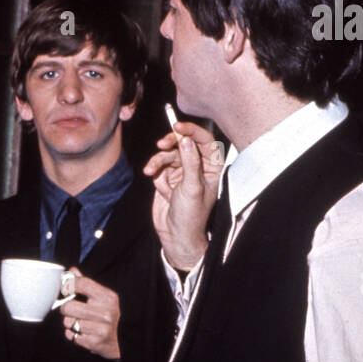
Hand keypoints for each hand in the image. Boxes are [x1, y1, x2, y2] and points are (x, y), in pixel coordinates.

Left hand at [60, 272, 121, 359]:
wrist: (121, 342)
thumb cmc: (107, 316)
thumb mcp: (102, 297)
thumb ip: (86, 283)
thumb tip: (72, 271)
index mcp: (108, 298)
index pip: (82, 283)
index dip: (68, 285)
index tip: (64, 289)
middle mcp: (106, 313)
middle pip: (69, 306)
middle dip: (66, 309)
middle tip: (71, 310)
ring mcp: (101, 329)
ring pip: (68, 322)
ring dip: (70, 323)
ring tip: (80, 323)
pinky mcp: (94, 342)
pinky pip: (71, 335)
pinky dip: (72, 335)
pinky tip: (83, 333)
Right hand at [143, 120, 222, 270]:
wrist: (175, 235)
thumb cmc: (191, 215)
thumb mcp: (192, 187)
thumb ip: (189, 162)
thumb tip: (185, 140)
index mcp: (211, 168)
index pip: (205, 141)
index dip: (192, 130)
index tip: (177, 126)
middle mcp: (197, 167)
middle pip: (184, 143)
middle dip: (172, 142)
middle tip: (162, 144)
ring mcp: (181, 172)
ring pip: (169, 154)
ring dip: (158, 160)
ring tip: (151, 170)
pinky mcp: (167, 178)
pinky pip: (159, 164)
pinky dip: (154, 168)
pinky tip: (150, 175)